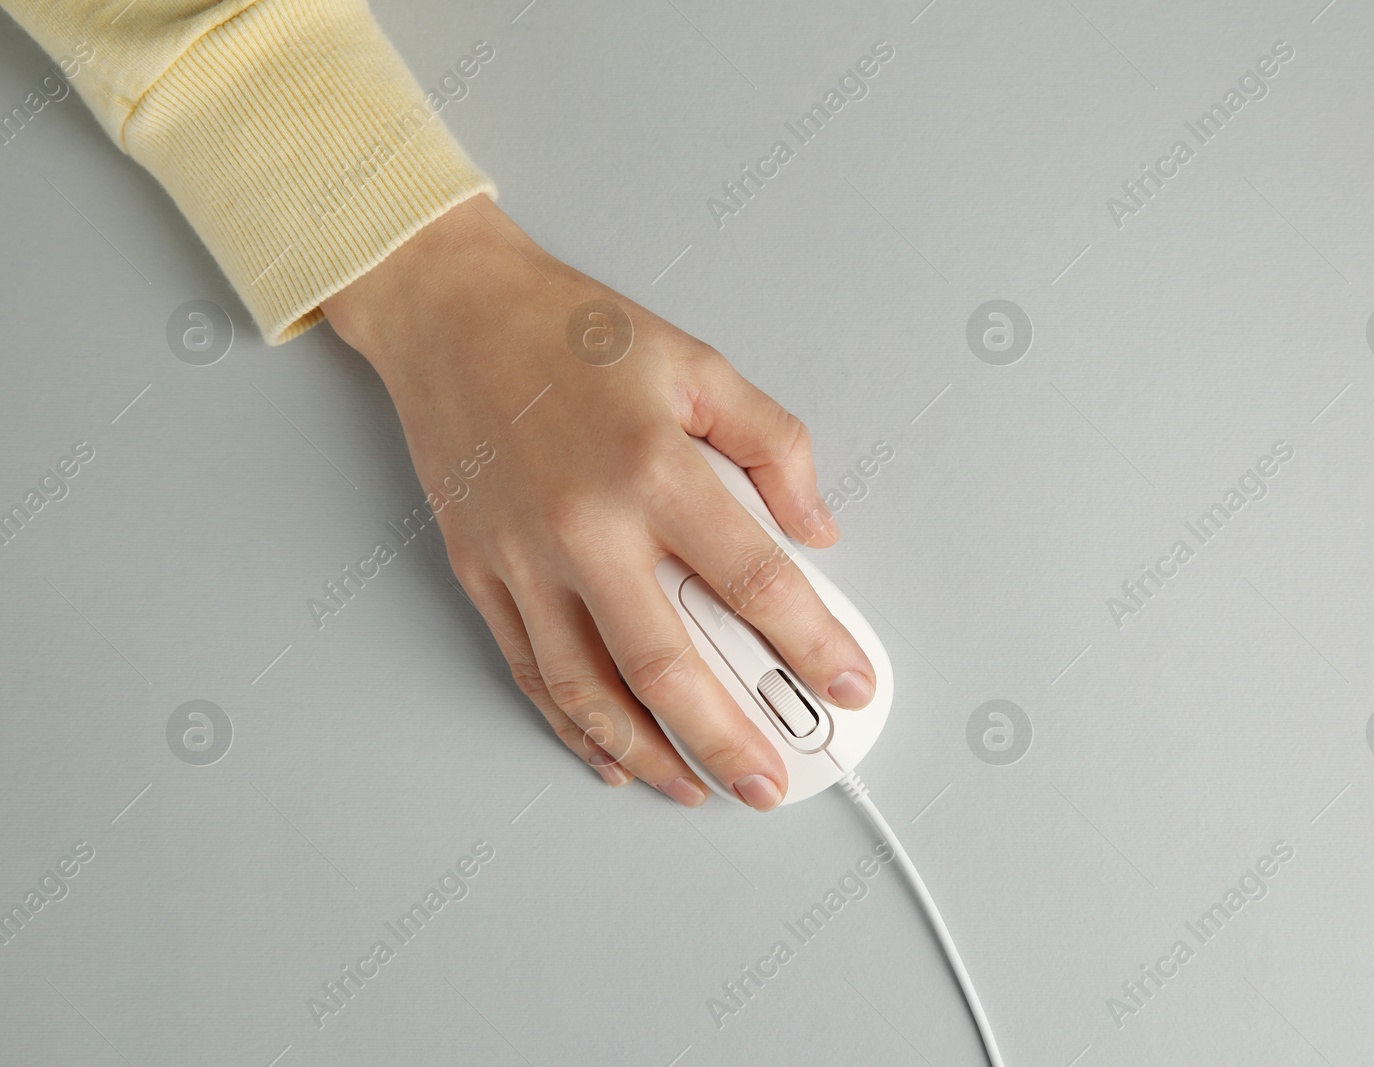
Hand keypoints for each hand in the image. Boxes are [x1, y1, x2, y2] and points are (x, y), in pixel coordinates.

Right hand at [321, 195, 876, 809]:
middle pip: (667, 665)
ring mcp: (523, 557)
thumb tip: (815, 528)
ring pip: (588, 690)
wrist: (451, 309)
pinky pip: (529, 671)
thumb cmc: (573, 333)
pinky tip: (609, 756)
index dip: (811, 643)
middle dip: (728, 739)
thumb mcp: (699, 364)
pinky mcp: (478, 571)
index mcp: (654, 468)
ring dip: (648, 754)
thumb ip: (773, 446)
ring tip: (697, 788)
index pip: (753, 581)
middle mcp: (585, 524)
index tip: (847, 684)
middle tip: (771, 782)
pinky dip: (571, 726)